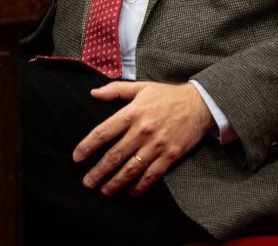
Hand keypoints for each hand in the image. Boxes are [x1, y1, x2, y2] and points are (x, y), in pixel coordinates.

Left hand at [73, 81, 213, 196]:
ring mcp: (157, 145)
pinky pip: (151, 175)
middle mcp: (142, 130)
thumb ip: (116, 90)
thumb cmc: (168, 95)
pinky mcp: (170, 155)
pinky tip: (130, 191)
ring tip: (104, 191)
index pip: (103, 132)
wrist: (200, 103)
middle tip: (87, 183)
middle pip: (114, 155)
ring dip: (115, 183)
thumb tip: (93, 93)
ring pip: (131, 169)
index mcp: (133, 112)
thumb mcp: (142, 87)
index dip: (87, 147)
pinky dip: (139, 186)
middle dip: (98, 172)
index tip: (77, 158)